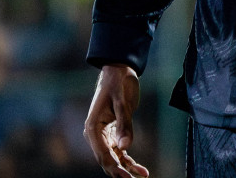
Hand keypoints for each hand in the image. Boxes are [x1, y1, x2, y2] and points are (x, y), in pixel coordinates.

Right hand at [85, 63, 148, 177]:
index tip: (126, 177)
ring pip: (114, 158)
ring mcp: (103, 135)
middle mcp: (95, 134)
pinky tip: (141, 169)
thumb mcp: (123, 101)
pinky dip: (129, 160)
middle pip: (106, 160)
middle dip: (120, 172)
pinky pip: (119, 151)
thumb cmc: (118, 82)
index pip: (102, 154)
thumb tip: (124, 148)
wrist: (119, 70)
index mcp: (93, 127)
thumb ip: (124, 124)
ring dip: (126, 168)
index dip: (114, 167)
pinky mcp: (113, 133)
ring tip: (142, 175)